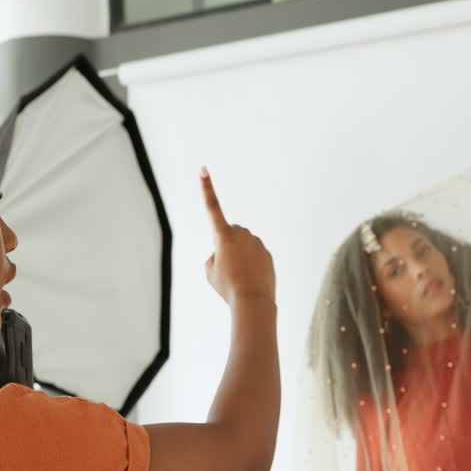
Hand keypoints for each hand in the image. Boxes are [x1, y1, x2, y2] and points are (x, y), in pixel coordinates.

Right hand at [200, 167, 274, 305]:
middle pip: (230, 233)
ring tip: (239, 276)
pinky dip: (250, 265)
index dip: (206, 188)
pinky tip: (250, 279)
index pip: (212, 207)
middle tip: (227, 268)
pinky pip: (254, 255)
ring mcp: (256, 243)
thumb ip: (214, 256)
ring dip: (239, 257)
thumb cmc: (227, 286)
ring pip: (243, 246)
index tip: (203, 169)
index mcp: (223, 236)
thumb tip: (224, 252)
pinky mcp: (267, 253)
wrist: (253, 301)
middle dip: (227, 245)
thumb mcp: (210, 272)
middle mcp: (241, 234)